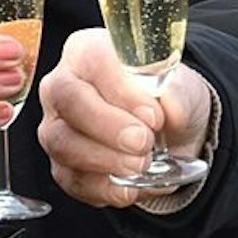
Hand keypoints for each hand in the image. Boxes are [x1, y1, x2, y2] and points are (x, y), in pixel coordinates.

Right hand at [36, 28, 211, 208]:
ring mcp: (55, 126)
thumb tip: (169, 103)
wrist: (168, 134)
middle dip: (107, 126)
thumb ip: (177, 91)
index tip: (154, 115)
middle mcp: (62, 85)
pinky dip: (104, 187)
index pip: (92, 61)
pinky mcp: (61, 164)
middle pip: (67, 101)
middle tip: (144, 142)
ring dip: (106, 159)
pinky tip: (129, 186)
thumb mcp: (182, 86)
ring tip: (141, 164)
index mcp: (87, 50)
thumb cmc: (165, 98)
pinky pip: (72, 179)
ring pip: (63, 143)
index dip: (122, 90)